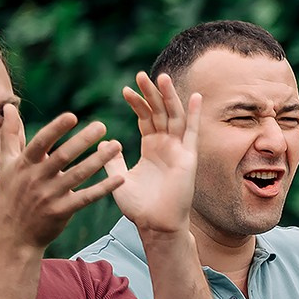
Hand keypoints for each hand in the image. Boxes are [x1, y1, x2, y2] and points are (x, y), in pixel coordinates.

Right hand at [0, 105, 122, 251]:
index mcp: (24, 164)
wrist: (15, 234)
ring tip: (117, 146)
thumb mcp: (7, 164)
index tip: (72, 116)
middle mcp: (36, 178)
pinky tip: (120, 178)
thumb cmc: (13, 193)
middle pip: (62, 157)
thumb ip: (10, 135)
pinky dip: (103, 188)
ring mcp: (50, 195)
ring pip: (78, 175)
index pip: (40, 143)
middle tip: (102, 126)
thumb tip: (8, 107)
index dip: (55, 129)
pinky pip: (86, 197)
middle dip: (82, 141)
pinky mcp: (62, 211)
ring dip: (99, 160)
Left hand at [110, 73, 201, 235]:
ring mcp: (179, 150)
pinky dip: (194, 114)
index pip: (145, 119)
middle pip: (160, 113)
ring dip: (169, 97)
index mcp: (151, 148)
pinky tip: (195, 96)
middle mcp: (166, 146)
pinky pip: (192, 132)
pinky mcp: (189, 157)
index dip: (138, 104)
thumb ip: (112, 160)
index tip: (126, 90)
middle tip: (142, 75)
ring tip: (161, 78)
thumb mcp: (118, 179)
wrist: (156, 224)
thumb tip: (104, 142)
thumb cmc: (138, 207)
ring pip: (174, 117)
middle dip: (152, 94)